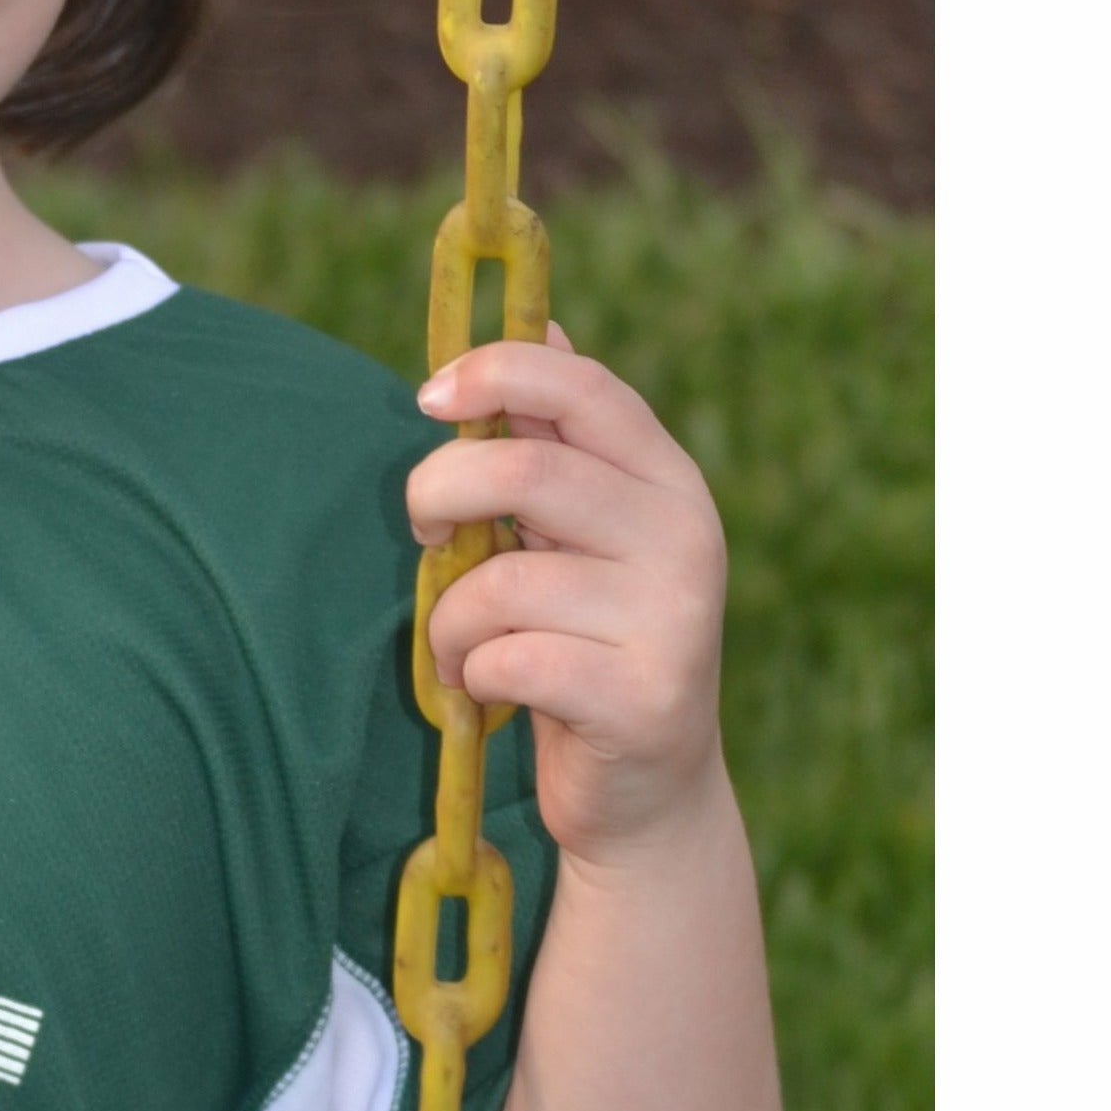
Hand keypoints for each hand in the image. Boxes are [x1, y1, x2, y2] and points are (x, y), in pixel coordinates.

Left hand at [411, 331, 730, 867]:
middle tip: (426, 537)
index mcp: (665, 479)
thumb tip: (541, 317)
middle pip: (525, 472)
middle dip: (437, 498)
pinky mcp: (644, 697)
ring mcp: (673, 617)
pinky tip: (494, 695)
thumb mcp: (576, 536)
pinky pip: (509, 660)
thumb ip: (553, 442)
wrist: (646, 793)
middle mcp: (684, 535)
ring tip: (461, 650)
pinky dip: (473, 677)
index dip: (498, 372)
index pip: (586, 386)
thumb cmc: (584, 645)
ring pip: (501, 581)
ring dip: (447, 622)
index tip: (427, 396)